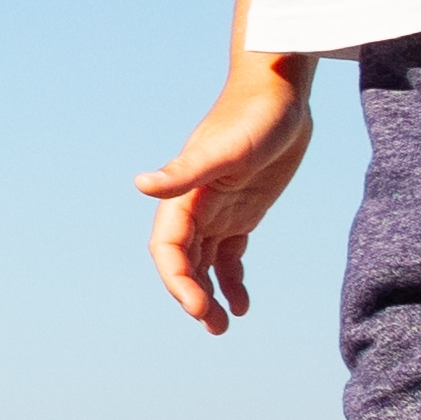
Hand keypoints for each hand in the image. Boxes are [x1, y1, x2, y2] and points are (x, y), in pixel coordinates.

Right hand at [136, 63, 317, 331]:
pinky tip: (243, 304)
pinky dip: (231, 279)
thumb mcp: (228, 149)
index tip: (198, 308)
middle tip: (215, 328)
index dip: (177, 280)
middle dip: (192, 297)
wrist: (280, 91)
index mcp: (185, 195)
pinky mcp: (242, 210)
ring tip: (223, 327)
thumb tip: (140, 185)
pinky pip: (228, 253)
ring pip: (203, 263)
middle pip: (182, 262)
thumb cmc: (257, 116)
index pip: (168, 248)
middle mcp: (195, 206)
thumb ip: (185, 170)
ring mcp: (218, 210)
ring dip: (207, 294)